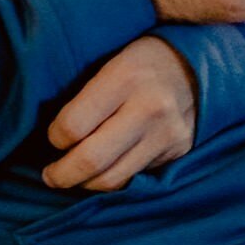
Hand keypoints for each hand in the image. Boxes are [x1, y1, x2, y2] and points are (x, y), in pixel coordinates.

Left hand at [43, 36, 196, 192]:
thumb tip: (50, 135)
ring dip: (85, 184)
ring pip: (113, 178)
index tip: (53, 137)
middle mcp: (149, 107)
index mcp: (124, 76)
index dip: (54, 137)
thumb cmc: (138, 61)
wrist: (195, 63)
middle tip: (50, 176)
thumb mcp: (109, 60)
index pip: (73, 125)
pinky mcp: (178, 150)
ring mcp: (167, 133)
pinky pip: (134, 178)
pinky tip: (102, 171)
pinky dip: (113, 179)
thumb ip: (83, 95)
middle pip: (92, 160)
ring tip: (72, 177)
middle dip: (62, 174)